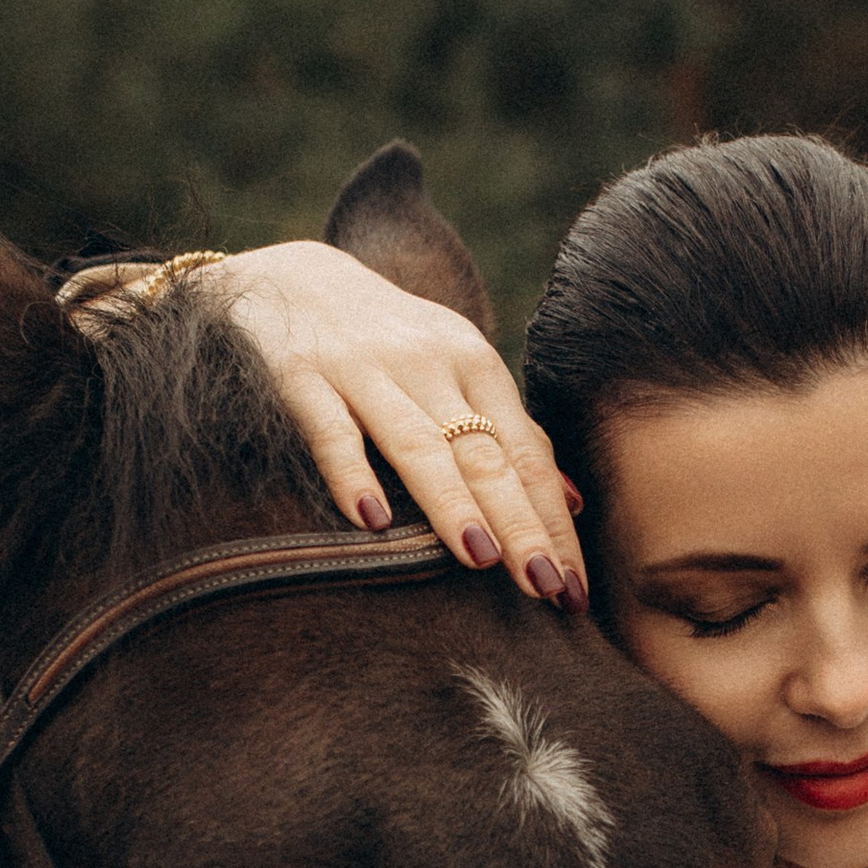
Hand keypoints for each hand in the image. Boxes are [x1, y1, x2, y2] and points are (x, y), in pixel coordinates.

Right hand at [153, 241, 585, 605]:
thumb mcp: (460, 369)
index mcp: (475, 365)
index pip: (526, 455)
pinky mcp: (303, 377)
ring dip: (452, 503)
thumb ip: (511, 433)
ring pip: (418, 444)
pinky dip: (352, 473)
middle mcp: (428, 365)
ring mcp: (365, 370)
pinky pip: (331, 431)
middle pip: (483, 455)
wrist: (293, 278)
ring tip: (481, 559)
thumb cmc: (392, 341)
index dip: (553, 521)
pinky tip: (371, 521)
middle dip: (519, 523)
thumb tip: (574, 503)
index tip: (574, 588)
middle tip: (547, 585)